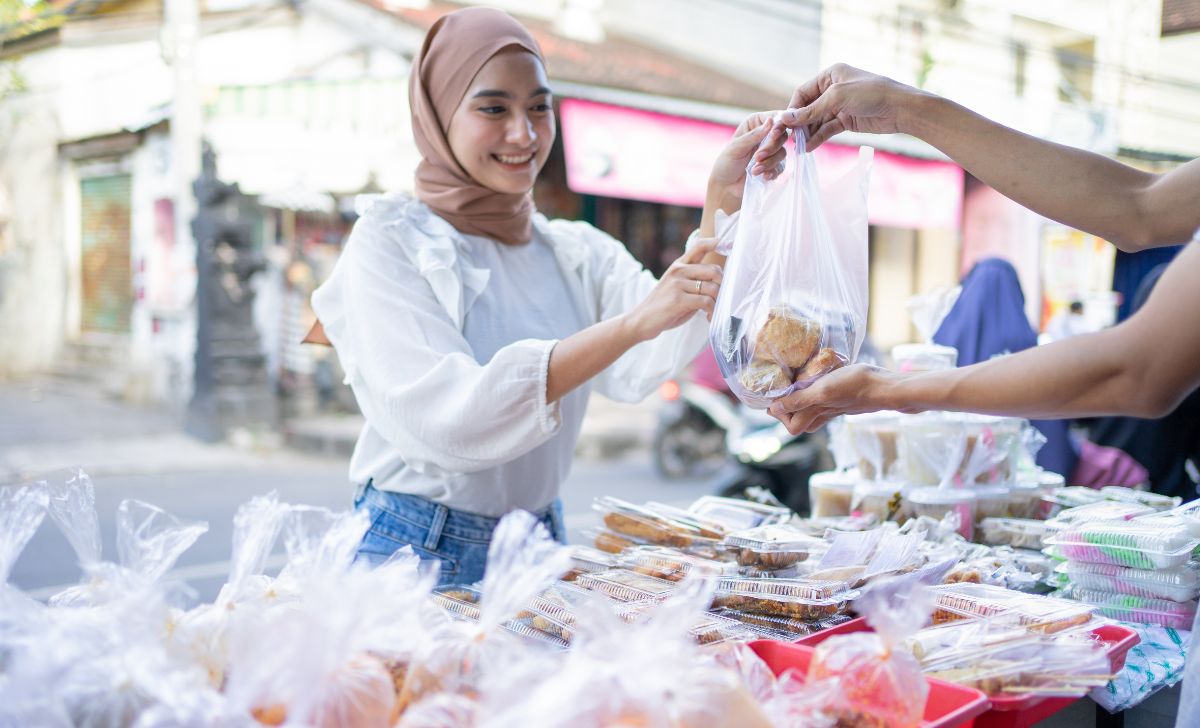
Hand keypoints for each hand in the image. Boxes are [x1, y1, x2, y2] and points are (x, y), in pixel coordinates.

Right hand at [625, 240, 721, 341]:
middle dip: (722, 287)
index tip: (728, 244)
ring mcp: (677, 284)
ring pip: (712, 288)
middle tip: (720, 299)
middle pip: (713, 271)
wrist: (641, 320)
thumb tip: (720, 282)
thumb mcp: (678, 287)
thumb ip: (695, 281)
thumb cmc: (664, 305)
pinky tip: (708, 317)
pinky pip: (706, 301)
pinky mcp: (678, 299)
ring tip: (713, 311)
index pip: (699, 246)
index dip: (715, 242)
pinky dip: (712, 311)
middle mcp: (678, 271)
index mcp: (679, 265)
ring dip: (717, 302)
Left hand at [708, 112, 786, 204]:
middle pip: (781, 135)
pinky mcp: (774, 166)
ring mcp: (770, 151)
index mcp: (754, 124)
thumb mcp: (736, 147)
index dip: (779, 125)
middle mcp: (764, 135)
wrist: (726, 189)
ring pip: (782, 152)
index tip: (774, 135)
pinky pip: (781, 166)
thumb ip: (754, 135)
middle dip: (771, 148)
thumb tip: (771, 121)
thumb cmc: (726, 165)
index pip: (774, 117)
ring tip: (754, 171)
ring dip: (769, 162)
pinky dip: (772, 172)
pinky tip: (763, 177)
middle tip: (757, 157)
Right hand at [755, 64, 915, 160]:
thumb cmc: (871, 94)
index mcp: (830, 75)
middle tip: (790, 138)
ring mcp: (840, 106)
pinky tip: (809, 147)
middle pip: (808, 108)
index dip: (793, 109)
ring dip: (808, 133)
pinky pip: (827, 130)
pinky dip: (818, 138)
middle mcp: (833, 89)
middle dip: (799, 123)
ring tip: (798, 146)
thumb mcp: (837, 98)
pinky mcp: (846, 121)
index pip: (803, 92)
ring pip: (817, 121)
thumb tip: (785, 118)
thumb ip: (810, 111)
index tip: (784, 125)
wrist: (900, 109)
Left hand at [765, 364, 899, 433]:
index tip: (776, 395)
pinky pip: (825, 400)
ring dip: (801, 398)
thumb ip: (800, 400)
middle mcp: (825, 413)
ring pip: (812, 410)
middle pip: (800, 420)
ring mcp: (836, 407)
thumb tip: (774, 408)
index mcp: (817, 412)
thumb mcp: (823, 390)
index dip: (780, 414)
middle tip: (784, 387)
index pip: (792, 427)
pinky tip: (817, 376)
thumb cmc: (856, 387)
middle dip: (788, 407)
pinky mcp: (845, 397)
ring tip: (797, 381)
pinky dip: (816, 391)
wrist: (888, 386)